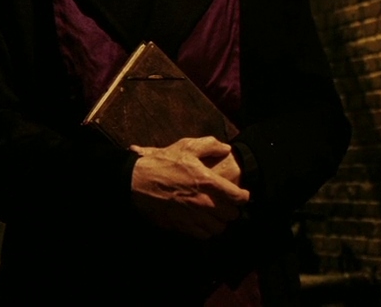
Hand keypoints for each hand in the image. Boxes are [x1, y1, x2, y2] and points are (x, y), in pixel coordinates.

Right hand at [130, 137, 249, 238]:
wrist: (137, 181)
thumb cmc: (162, 163)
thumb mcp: (186, 146)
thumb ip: (210, 146)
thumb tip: (226, 149)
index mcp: (208, 182)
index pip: (238, 197)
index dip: (243, 196)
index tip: (242, 194)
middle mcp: (203, 202)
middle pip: (231, 215)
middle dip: (232, 209)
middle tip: (228, 203)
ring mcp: (192, 216)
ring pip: (219, 228)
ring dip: (220, 221)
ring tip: (216, 213)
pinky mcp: (181, 226)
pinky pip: (203, 235)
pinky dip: (206, 230)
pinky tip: (203, 221)